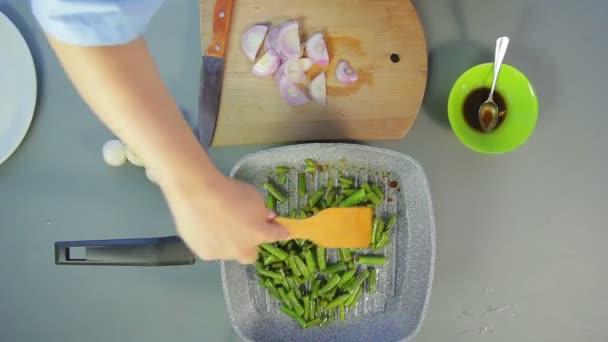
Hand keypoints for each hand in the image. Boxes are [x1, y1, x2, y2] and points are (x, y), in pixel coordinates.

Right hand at [160, 171, 289, 263]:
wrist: (197, 193)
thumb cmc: (229, 191)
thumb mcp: (253, 196)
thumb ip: (262, 211)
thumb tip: (266, 218)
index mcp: (259, 234)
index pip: (277, 236)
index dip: (279, 232)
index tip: (279, 230)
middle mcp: (242, 250)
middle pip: (250, 254)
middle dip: (248, 244)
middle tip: (241, 229)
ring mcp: (223, 254)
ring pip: (229, 252)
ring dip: (228, 242)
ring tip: (216, 223)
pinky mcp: (204, 254)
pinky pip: (212, 249)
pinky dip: (211, 241)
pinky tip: (203, 226)